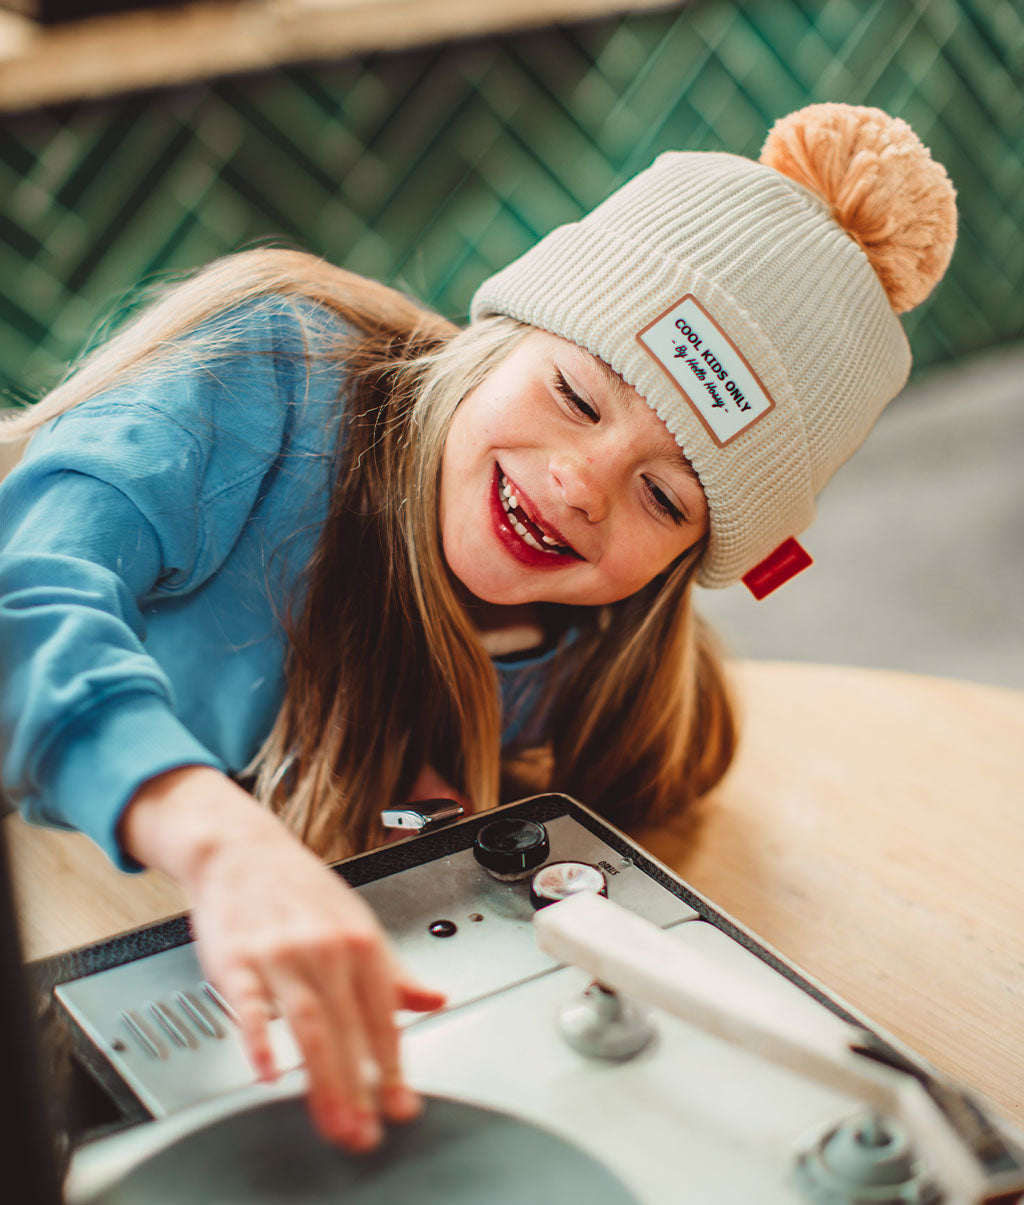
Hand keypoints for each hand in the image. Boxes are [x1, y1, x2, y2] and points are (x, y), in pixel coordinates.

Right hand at [120, 766, 445, 1149]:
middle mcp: (326, 948)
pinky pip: (249, 1006)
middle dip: (360, 1089)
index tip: (402, 1108)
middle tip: (367, 1133)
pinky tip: (270, 1073)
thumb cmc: (300, 889)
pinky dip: (259, 1041)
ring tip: (335, 1122)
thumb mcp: (357, 923)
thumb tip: (434, 1000)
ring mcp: (281, 955)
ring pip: (309, 1025)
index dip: (394, 1068)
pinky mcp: (237, 961)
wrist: (242, 850)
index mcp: (361, 942)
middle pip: (348, 1029)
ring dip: (323, 1081)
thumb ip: (395, 972)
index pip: (384, 1016)